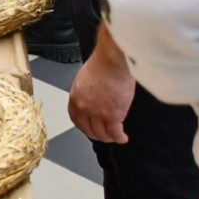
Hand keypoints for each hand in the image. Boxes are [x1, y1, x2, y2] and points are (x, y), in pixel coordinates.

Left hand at [68, 24, 134, 143]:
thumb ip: (86, 92)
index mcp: (75, 98)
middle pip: (89, 130)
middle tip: (105, 135)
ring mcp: (97, 113)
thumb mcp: (85, 79)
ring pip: (102, 134)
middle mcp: (84, 107)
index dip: (84, 127)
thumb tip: (93, 98)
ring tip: (115, 136)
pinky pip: (115, 133)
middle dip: (97, 135)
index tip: (90, 129)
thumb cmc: (102, 63)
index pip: (76, 119)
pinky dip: (119, 138)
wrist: (112, 60)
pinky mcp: (112, 115)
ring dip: (109, 138)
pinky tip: (123, 137)